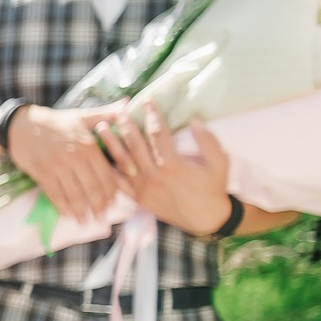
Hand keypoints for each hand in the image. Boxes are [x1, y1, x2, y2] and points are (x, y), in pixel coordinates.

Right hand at [5, 104, 123, 224]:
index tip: (114, 202)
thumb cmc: (55, 122)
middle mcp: (74, 156)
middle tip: (102, 217)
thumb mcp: (81, 116)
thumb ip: (106, 114)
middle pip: (92, 187)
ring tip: (86, 221)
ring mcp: (57, 166)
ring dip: (82, 211)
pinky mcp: (42, 173)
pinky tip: (69, 215)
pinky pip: (56, 195)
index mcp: (88, 144)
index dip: (111, 191)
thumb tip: (129, 103)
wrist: (21, 126)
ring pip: (74, 194)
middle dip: (99, 205)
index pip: (106, 173)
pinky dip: (64, 207)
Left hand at [95, 102, 233, 236]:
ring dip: (112, 143)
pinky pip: (118, 182)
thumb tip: (194, 120)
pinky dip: (109, 168)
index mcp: (173, 165)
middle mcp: (154, 176)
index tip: (147, 101)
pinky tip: (101, 156)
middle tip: (118, 111)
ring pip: (123, 162)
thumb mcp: (219, 163)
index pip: (158, 133)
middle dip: (126, 126)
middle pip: (135, 145)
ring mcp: (143, 188)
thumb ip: (208, 140)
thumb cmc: (213, 188)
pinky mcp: (138, 199)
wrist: (206, 219)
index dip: (152, 115)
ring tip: (102, 128)